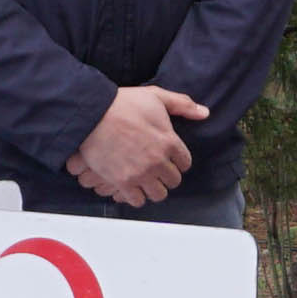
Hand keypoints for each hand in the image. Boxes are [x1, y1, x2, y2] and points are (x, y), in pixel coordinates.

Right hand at [73, 84, 208, 207]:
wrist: (92, 114)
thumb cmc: (122, 103)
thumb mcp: (156, 96)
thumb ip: (182, 104)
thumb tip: (204, 113)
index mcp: (169, 141)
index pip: (185, 163)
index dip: (178, 161)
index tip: (170, 158)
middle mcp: (158, 161)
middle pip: (173, 181)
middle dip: (167, 175)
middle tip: (157, 169)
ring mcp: (141, 173)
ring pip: (158, 194)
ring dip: (154, 188)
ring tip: (146, 181)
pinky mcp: (122, 182)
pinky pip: (138, 201)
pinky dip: (136, 196)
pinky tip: (132, 187)